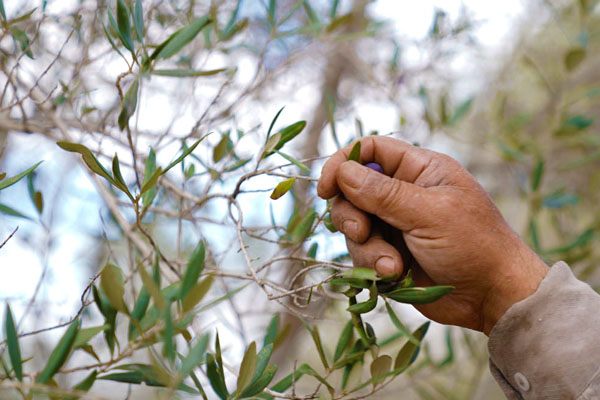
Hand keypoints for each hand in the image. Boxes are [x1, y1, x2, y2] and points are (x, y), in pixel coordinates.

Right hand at [317, 137, 547, 334]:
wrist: (493, 296)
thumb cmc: (474, 244)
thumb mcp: (430, 213)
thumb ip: (384, 193)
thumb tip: (343, 171)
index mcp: (419, 170)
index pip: (370, 151)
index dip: (343, 163)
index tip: (327, 188)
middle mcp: (403, 194)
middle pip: (352, 191)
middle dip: (351, 214)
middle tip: (362, 231)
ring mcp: (395, 225)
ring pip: (354, 226)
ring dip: (366, 248)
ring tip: (392, 266)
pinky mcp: (390, 254)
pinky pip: (362, 254)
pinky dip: (373, 266)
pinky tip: (395, 276)